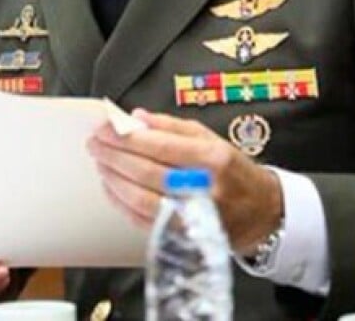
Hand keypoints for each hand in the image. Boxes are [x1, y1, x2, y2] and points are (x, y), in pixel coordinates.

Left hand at [87, 108, 282, 251]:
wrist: (259, 212)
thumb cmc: (233, 172)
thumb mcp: (211, 138)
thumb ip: (172, 126)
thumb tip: (137, 118)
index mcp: (212, 159)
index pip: (161, 146)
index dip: (127, 137)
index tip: (105, 128)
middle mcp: (203, 189)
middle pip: (146, 172)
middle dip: (114, 155)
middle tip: (95, 143)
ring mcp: (191, 216)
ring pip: (140, 198)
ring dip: (113, 179)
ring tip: (100, 163)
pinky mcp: (181, 236)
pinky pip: (141, 220)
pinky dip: (120, 203)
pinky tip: (111, 187)